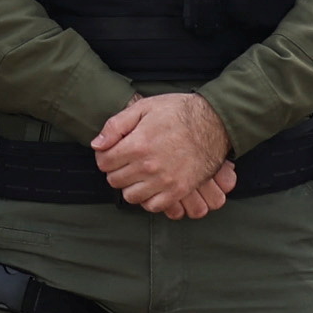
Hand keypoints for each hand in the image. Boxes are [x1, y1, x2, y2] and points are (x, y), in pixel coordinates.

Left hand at [93, 92, 237, 220]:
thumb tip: (97, 145)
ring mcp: (165, 181)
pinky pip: (153, 205)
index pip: (104, 162)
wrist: (215, 122)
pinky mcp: (179, 190)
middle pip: (115, 180)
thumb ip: (116, 125)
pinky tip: (151, 185)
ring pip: (131, 196)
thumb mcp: (144, 107)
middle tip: (125, 160)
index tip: (112, 151)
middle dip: (116, 169)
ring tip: (138, 173)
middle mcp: (149, 167)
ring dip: (130, 185)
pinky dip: (148, 198)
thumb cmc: (179, 112)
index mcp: (138, 145)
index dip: (104, 155)